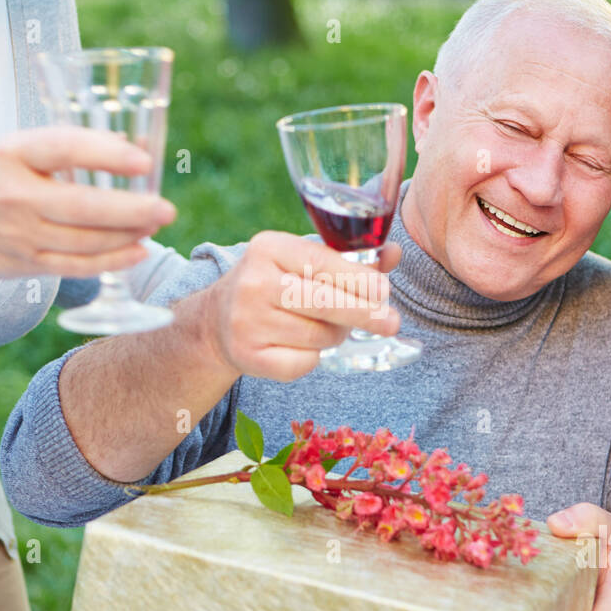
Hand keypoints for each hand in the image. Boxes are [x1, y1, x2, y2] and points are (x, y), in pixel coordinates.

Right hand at [0, 125, 175, 280]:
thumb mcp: (17, 149)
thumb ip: (69, 146)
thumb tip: (135, 144)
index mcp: (12, 153)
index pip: (64, 149)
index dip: (107, 155)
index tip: (144, 160)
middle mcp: (15, 194)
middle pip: (81, 206)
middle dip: (130, 210)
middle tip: (165, 208)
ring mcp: (20, 234)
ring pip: (85, 240)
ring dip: (128, 235)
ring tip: (156, 223)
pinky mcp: (27, 263)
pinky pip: (78, 266)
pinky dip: (113, 261)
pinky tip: (138, 251)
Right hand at [200, 230, 402, 381]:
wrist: (217, 321)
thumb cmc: (274, 284)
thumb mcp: (301, 261)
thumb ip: (348, 259)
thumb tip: (394, 252)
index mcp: (268, 248)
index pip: (323, 263)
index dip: (359, 279)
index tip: (384, 291)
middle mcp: (253, 283)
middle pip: (325, 303)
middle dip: (365, 314)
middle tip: (391, 322)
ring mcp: (247, 322)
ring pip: (320, 336)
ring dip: (336, 335)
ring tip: (327, 327)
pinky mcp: (248, 356)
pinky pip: (304, 363)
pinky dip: (313, 358)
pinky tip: (301, 345)